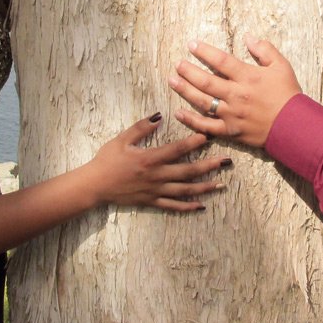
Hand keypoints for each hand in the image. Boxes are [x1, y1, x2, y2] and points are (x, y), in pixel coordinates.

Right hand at [85, 114, 225, 211]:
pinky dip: (188, 206)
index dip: (195, 142)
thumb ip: (141, 128)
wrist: (94, 185)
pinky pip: (173, 206)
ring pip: (185, 190)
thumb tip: (159, 116)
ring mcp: (155, 191)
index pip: (177, 149)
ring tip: (221, 184)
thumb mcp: (122, 139)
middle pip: (188, 171)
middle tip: (227, 161)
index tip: (209, 135)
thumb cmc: (106, 160)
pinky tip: (201, 205)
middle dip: (209, 166)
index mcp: (150, 159)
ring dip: (204, 187)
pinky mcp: (151, 202)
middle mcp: (157, 176)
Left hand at [169, 36, 301, 147]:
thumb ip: (265, 50)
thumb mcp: (282, 66)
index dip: (204, 51)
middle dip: (188, 71)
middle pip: (206, 81)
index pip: (221, 60)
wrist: (296, 127)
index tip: (191, 45)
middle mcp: (237, 95)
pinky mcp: (230, 131)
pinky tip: (179, 112)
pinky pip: (207, 126)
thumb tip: (248, 36)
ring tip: (172, 81)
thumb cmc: (289, 95)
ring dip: (185, 90)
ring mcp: (232, 114)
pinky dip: (191, 120)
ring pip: (202, 101)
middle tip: (177, 64)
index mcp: (248, 77)